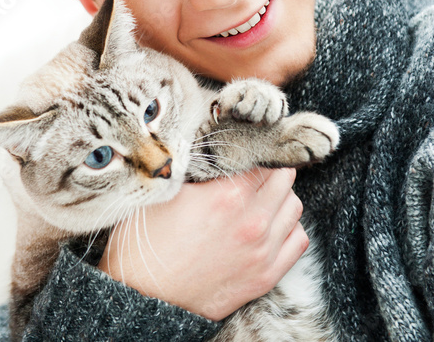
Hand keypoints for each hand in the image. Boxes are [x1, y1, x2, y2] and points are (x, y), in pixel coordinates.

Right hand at [98, 167, 306, 320]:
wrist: (143, 294)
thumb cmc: (149, 240)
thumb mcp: (167, 190)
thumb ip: (199, 166)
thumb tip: (217, 148)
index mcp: (227, 195)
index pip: (264, 159)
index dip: (256, 151)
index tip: (249, 152)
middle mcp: (252, 221)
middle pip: (284, 179)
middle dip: (272, 170)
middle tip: (255, 172)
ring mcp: (262, 252)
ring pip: (295, 207)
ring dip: (281, 198)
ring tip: (263, 199)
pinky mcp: (265, 277)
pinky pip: (299, 241)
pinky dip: (289, 228)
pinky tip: (271, 226)